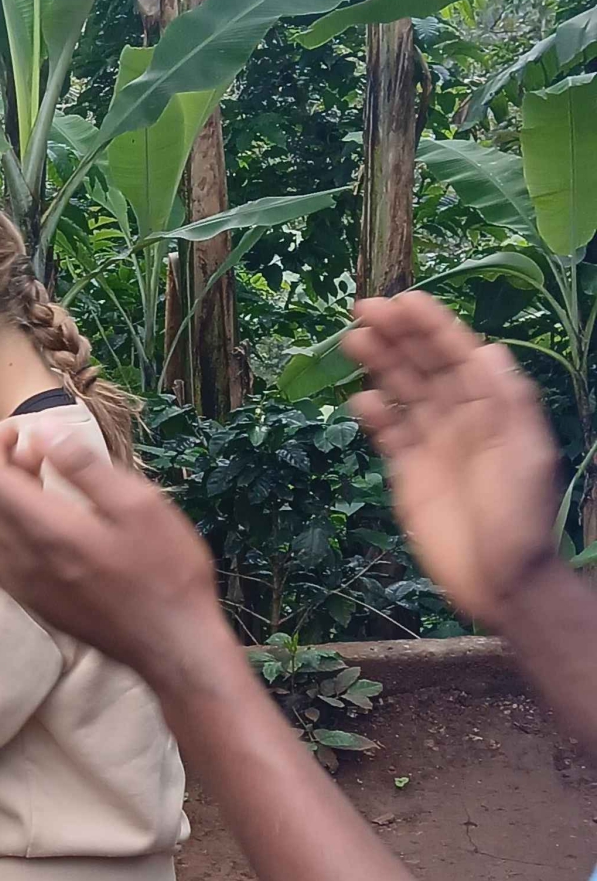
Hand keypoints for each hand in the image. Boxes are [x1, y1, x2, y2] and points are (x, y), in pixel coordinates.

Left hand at [0, 425, 233, 696]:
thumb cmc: (167, 573)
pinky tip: (46, 523)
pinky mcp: (32, 603)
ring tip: (43, 484)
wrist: (174, 648)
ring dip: (0, 496)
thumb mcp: (139, 505)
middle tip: (39, 454)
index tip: (22, 428)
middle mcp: (20, 560)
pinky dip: (7, 526)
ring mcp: (23, 586)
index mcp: (45, 531)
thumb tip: (42, 432)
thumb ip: (85, 466)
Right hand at [341, 293, 561, 626]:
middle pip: (424, 368)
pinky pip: (387, 434)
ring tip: (352, 339)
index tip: (403, 301)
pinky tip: (359, 399)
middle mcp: (461, 420)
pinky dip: (373, 415)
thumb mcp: (527, 454)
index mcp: (493, 410)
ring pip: (401, 394)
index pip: (458, 357)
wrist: (501, 579)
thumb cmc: (521, 517)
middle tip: (363, 310)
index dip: (432, 328)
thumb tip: (489, 350)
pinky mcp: (407, 473)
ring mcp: (432, 445)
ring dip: (379, 365)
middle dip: (397, 337)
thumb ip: (510, 402)